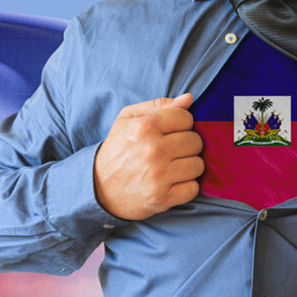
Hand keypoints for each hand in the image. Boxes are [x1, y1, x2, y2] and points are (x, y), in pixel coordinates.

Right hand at [94, 94, 203, 219]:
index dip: (181, 124)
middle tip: (172, 150)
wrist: (98, 188)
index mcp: (145, 127)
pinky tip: (172, 182)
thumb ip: (158, 105)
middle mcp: (153, 150)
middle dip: (187, 145)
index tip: (171, 132)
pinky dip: (186, 186)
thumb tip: (188, 99)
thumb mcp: (128, 119)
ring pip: (198, 165)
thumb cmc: (117, 150)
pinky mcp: (162, 198)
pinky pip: (193, 188)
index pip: (186, 118)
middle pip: (195, 141)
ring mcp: (158, 176)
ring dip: (188, 166)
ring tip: (173, 166)